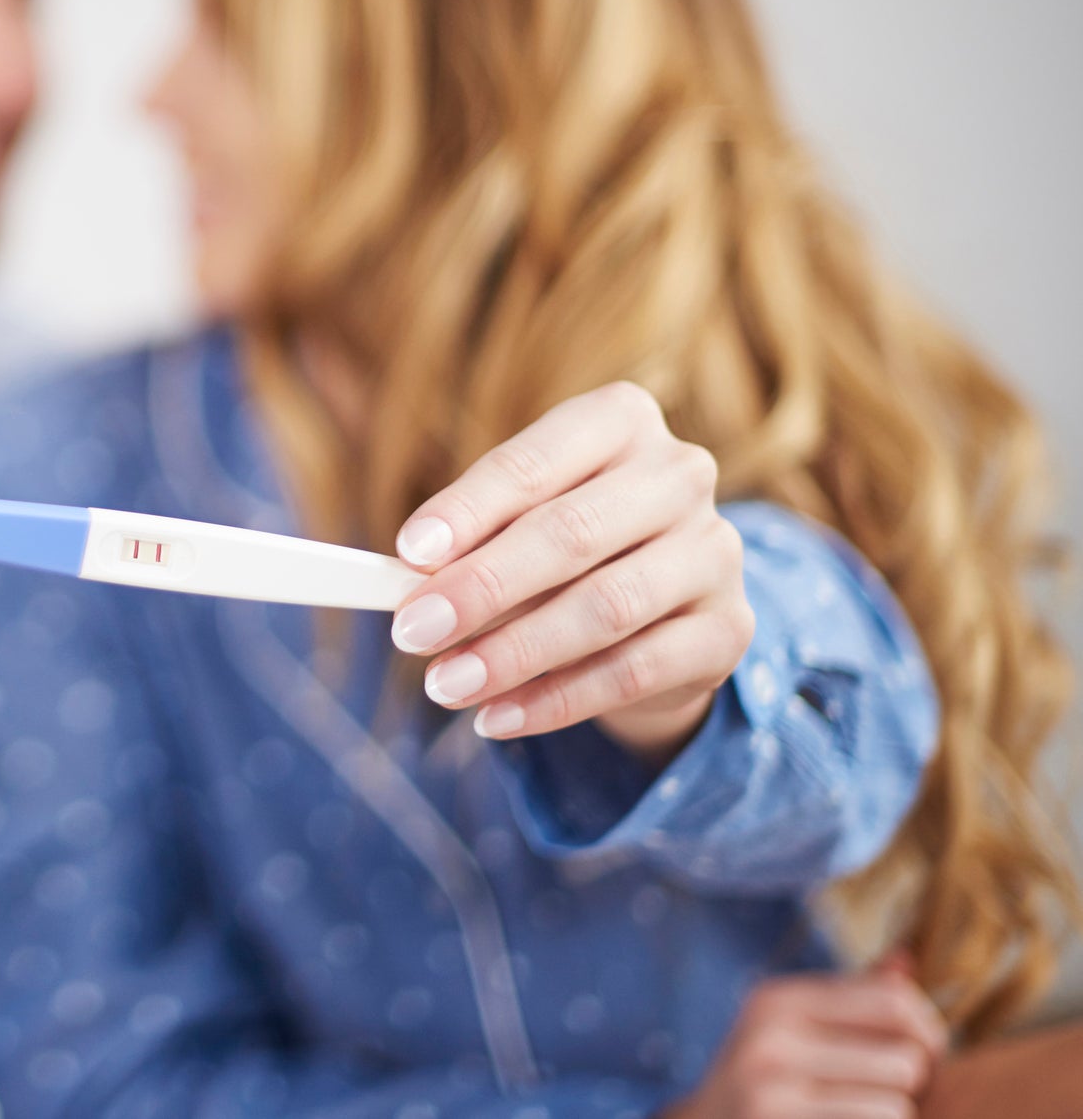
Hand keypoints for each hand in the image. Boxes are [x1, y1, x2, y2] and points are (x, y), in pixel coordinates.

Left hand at [388, 381, 754, 759]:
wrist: (660, 607)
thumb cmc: (564, 544)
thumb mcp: (515, 522)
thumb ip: (468, 543)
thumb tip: (409, 582)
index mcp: (620, 420)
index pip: (534, 462)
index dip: (469, 509)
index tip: (410, 554)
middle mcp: (679, 474)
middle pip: (571, 533)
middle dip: (483, 588)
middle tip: (414, 632)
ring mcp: (714, 551)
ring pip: (606, 607)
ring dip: (515, 653)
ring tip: (445, 685)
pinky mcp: (728, 629)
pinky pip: (635, 671)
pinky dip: (557, 700)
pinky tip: (498, 717)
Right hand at [664, 964, 948, 1118]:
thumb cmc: (765, 1079)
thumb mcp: (792, 1029)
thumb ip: (850, 998)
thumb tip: (904, 961)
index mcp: (778, 999)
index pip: (894, 1000)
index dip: (929, 1030)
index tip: (926, 1054)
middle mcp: (770, 1036)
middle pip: (903, 1058)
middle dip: (912, 1085)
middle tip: (889, 1092)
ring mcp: (771, 1086)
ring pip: (894, 1105)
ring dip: (890, 1115)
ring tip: (860, 1110)